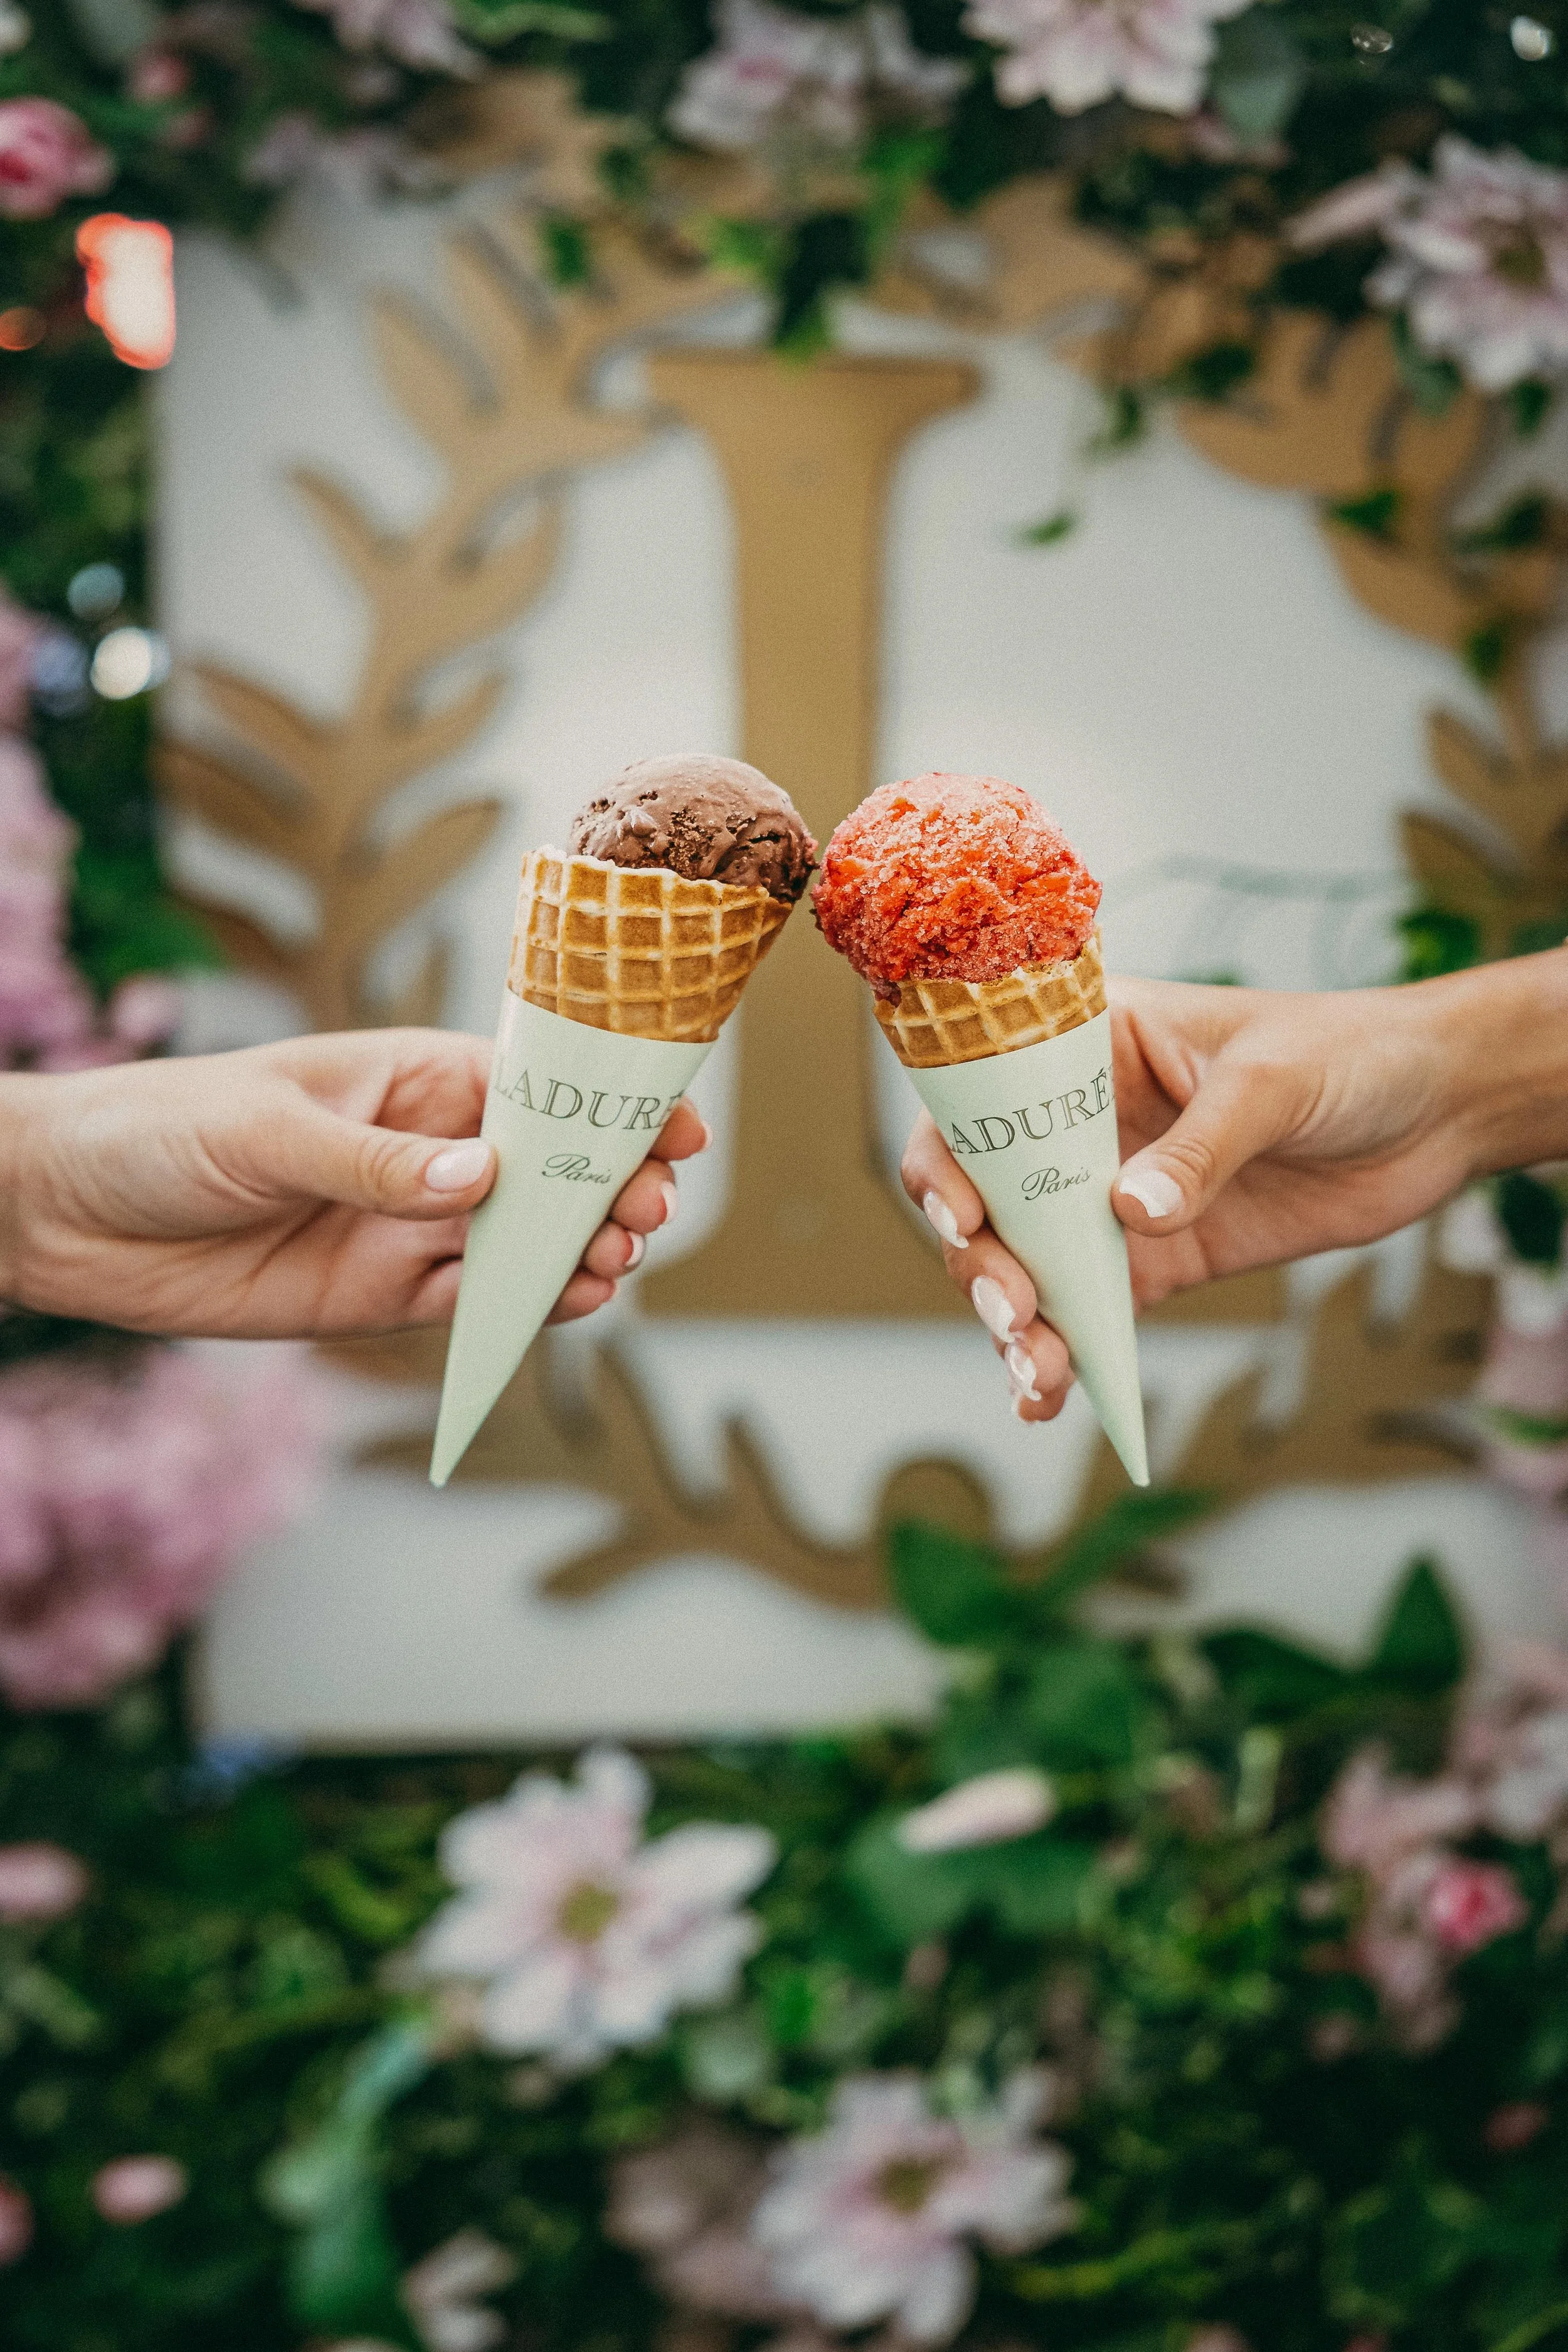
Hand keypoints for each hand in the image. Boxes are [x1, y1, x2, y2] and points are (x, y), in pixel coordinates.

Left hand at [0, 1029, 705, 1340]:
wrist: (66, 1217)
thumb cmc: (161, 1131)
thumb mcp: (268, 1130)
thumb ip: (377, 1163)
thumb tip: (483, 1177)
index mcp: (408, 1078)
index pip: (532, 1085)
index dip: (608, 1102)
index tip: (673, 1125)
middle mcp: (424, 1151)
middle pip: (547, 1167)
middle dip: (607, 1183)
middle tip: (642, 1209)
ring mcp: (407, 1226)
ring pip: (522, 1240)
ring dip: (578, 1249)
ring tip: (615, 1258)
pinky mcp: (379, 1296)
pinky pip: (472, 1302)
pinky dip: (526, 1305)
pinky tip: (572, 1300)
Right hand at [902, 954, 1567, 1422]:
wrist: (1436, 1110)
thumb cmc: (1349, 1055)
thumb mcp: (1273, 1083)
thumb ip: (1202, 1149)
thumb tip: (1129, 1213)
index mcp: (1086, 1046)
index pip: (982, 1099)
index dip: (950, 1158)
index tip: (962, 1216)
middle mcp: (1081, 1124)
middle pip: (990, 1198)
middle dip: (985, 1262)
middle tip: (1015, 1311)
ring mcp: (1112, 1196)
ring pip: (1032, 1267)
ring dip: (1017, 1324)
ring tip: (1037, 1373)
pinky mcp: (1156, 1261)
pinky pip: (1092, 1314)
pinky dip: (1068, 1358)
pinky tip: (1047, 1399)